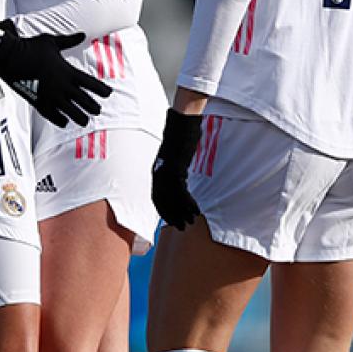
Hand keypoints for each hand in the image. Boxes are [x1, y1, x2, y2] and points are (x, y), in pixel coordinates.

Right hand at [0, 20, 112, 128]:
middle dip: (93, 107)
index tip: (108, 94)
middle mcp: (62, 86)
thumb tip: (81, 35)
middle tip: (97, 110)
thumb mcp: (51, 42)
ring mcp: (51, 96)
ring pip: (72, 113)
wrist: (9, 56)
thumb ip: (69, 41)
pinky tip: (64, 121)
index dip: (102, 90)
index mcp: (68, 71)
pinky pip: (54, 117)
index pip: (92, 84)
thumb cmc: (30, 47)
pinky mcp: (39, 103)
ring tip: (84, 121)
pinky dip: (61, 120)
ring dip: (80, 117)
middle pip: (85, 101)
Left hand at [151, 108, 203, 228]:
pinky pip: (181, 192)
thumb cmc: (180, 139)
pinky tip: (196, 210)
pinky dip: (188, 203)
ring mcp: (165, 171)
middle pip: (163, 201)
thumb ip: (174, 170)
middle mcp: (158, 173)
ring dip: (182, 213)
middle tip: (181, 227)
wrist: (182, 124)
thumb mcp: (175, 157)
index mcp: (156, 171)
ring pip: (172, 199)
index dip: (163, 211)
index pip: (156, 198)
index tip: (171, 221)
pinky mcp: (175, 169)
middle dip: (172, 216)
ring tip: (191, 222)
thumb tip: (179, 180)